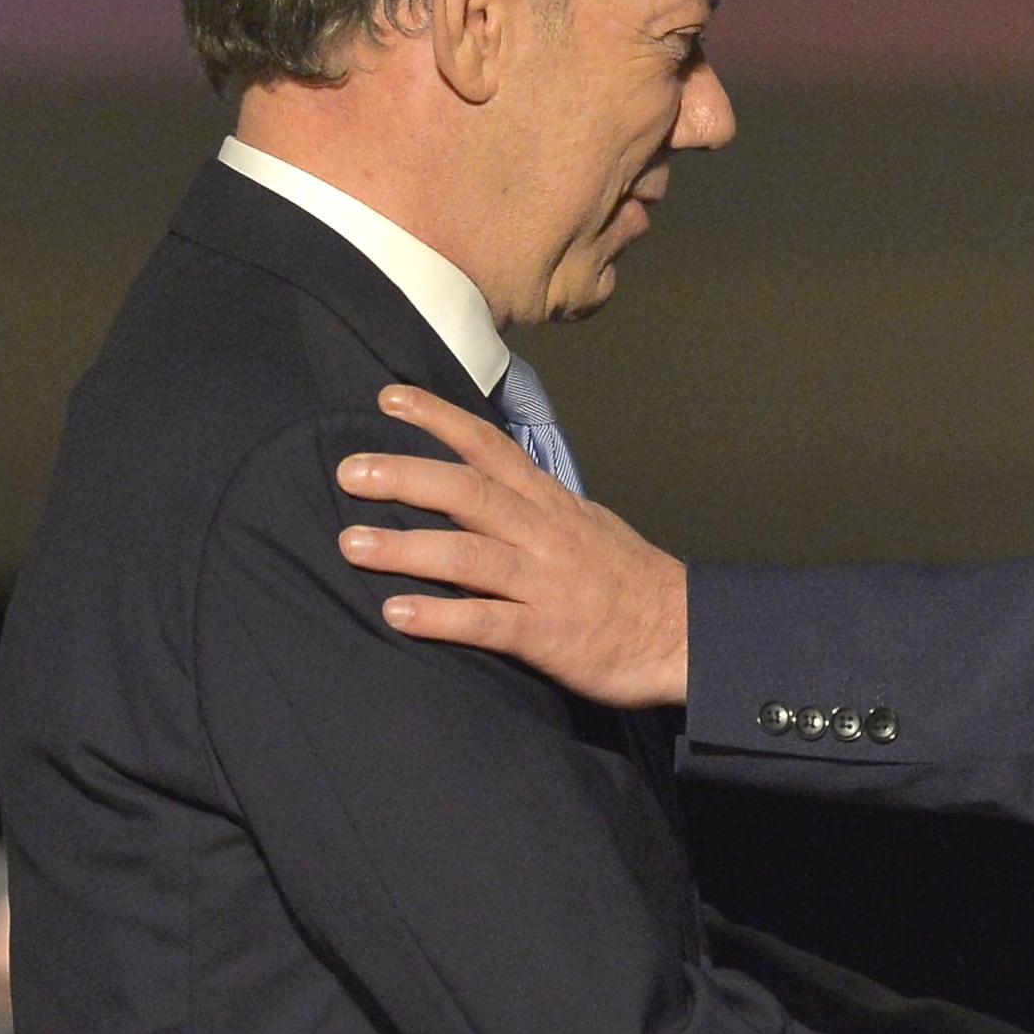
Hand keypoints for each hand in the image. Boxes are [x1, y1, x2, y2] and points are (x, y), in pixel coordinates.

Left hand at [334, 385, 689, 706]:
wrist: (685, 632)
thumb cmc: (628, 581)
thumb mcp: (584, 524)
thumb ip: (532, 506)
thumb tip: (480, 487)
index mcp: (550, 504)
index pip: (490, 446)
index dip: (438, 419)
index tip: (387, 398)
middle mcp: (545, 534)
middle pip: (469, 493)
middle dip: (406, 477)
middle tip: (348, 472)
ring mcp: (547, 583)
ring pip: (470, 554)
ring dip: (407, 547)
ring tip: (352, 544)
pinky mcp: (551, 635)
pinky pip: (489, 622)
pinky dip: (442, 616)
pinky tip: (397, 613)